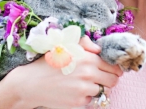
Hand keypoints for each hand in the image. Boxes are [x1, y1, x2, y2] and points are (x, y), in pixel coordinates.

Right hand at [5, 36, 122, 108]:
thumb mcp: (66, 45)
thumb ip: (85, 43)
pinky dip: (85, 96)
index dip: (114, 68)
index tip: (113, 70)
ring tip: (83, 83)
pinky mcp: (79, 102)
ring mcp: (84, 88)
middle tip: (101, 78)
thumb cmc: (49, 62)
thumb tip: (99, 49)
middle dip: (109, 79)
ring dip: (96, 88)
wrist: (31, 83)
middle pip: (113, 80)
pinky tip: (74, 90)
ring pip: (102, 91)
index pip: (113, 66)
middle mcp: (89, 73)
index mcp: (88, 58)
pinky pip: (90, 99)